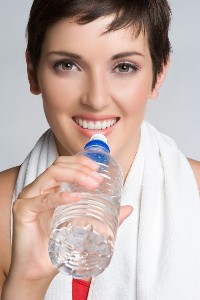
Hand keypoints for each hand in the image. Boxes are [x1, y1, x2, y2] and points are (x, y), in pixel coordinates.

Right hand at [8, 156, 102, 284]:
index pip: (64, 165)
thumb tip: (128, 208)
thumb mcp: (84, 227)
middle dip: (81, 168)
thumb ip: (105, 217)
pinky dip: (60, 196)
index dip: (80, 161)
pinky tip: (75, 198)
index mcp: (51, 189)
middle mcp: (39, 189)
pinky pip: (42, 199)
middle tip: (98, 178)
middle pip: (59, 166)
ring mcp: (30, 198)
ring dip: (75, 175)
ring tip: (92, 184)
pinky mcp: (23, 210)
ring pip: (51, 174)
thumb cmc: (58, 246)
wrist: (39, 271)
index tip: (97, 167)